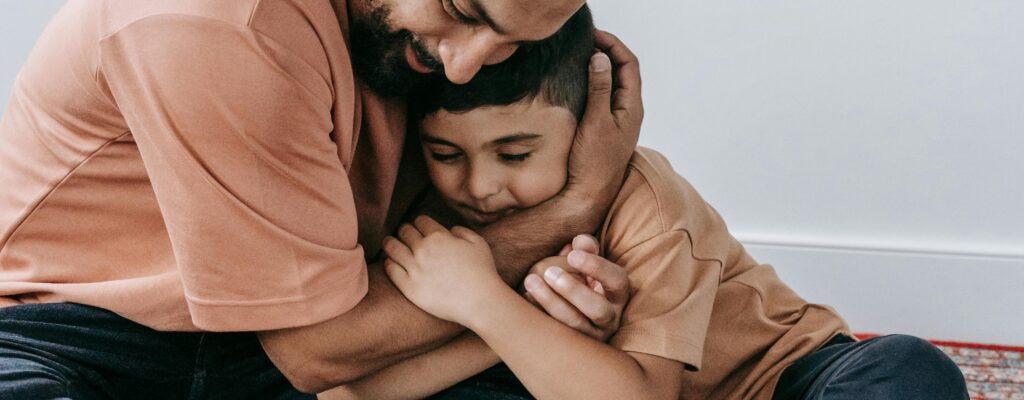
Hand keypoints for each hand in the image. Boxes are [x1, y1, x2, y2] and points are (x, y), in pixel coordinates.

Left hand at [383, 216, 505, 325]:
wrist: (479, 302)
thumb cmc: (482, 272)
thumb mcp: (478, 242)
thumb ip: (461, 231)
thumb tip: (449, 230)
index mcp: (439, 236)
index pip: (420, 221)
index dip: (420, 222)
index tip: (420, 226)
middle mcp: (423, 250)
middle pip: (405, 232)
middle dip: (405, 231)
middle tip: (404, 234)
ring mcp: (414, 269)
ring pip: (392, 248)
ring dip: (390, 243)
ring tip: (389, 244)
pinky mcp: (409, 287)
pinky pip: (391, 269)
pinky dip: (389, 263)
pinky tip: (391, 262)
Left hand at [521, 235, 628, 340]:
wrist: (571, 311)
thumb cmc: (580, 280)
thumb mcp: (586, 264)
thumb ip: (585, 250)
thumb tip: (580, 240)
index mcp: (617, 294)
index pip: (617, 280)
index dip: (597, 267)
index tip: (572, 255)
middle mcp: (610, 319)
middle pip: (598, 310)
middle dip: (574, 291)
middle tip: (549, 271)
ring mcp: (591, 336)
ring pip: (575, 325)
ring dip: (551, 303)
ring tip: (530, 281)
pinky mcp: (571, 345)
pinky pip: (555, 333)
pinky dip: (538, 313)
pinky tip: (524, 296)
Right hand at [567, 30, 642, 201]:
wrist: (589, 195)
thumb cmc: (594, 162)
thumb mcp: (595, 121)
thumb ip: (599, 88)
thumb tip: (600, 58)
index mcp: (632, 107)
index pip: (629, 64)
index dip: (614, 45)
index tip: (594, 36)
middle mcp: (629, 111)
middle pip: (624, 71)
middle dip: (608, 52)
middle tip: (586, 42)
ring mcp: (619, 120)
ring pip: (614, 84)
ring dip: (601, 67)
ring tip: (581, 57)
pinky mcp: (607, 128)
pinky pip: (605, 97)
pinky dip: (595, 83)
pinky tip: (579, 83)